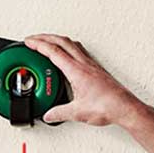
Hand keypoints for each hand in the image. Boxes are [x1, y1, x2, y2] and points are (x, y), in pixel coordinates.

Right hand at [23, 33, 141, 127]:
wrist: (125, 107)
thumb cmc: (107, 106)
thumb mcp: (77, 112)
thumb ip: (59, 113)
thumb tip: (49, 114)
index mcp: (77, 70)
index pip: (54, 52)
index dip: (39, 44)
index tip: (28, 41)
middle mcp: (85, 64)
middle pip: (62, 42)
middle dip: (45, 37)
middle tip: (33, 38)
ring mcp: (92, 65)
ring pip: (72, 45)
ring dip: (58, 40)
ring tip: (48, 42)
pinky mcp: (97, 70)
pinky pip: (80, 52)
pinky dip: (69, 48)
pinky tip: (67, 55)